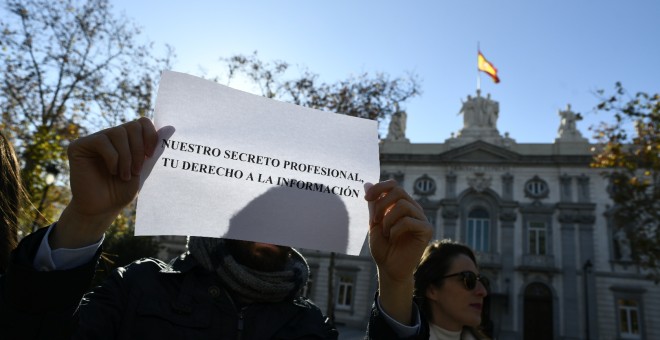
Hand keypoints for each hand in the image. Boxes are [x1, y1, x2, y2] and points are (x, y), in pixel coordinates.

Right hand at [51, 118, 157, 248]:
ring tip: (124, 175)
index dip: (150, 136)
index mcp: (127, 140)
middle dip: (138, 150)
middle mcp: (111, 136)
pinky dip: (112, 158)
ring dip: (126, 157)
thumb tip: (171, 128)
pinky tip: (112, 171)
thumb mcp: (143, 169)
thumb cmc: (122, 190)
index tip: (150, 155)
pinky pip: (102, 141)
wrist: (103, 209)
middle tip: (135, 171)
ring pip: (118, 132)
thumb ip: (154, 149)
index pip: (142, 122)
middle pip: (132, 126)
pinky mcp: (79, 146)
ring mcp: (95, 140)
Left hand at [365, 180, 431, 324]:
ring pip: (403, 205)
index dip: (379, 187)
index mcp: (402, 205)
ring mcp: (421, 218)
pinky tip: (393, 238)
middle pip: (398, 191)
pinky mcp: (426, 230)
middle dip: (381, 205)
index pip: (394, 185)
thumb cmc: (383, 248)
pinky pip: (409, 221)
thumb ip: (373, 204)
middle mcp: (414, 209)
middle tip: (374, 221)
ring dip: (387, 219)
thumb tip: (367, 183)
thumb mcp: (374, 223)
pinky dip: (395, 229)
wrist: (389, 268)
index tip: (366, 198)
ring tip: (385, 232)